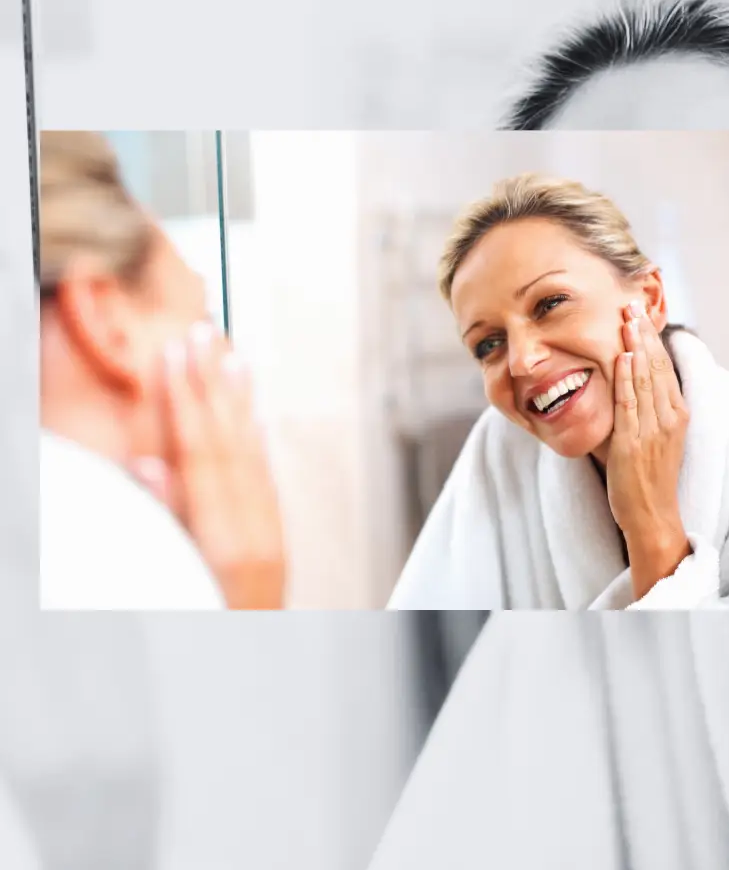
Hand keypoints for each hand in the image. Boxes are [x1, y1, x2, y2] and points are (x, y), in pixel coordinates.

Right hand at [133, 321, 285, 609]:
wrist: (255, 700)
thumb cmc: (201, 636)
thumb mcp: (173, 586)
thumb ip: (161, 523)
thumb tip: (147, 463)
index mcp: (225, 542)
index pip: (202, 452)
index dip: (187, 398)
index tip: (177, 352)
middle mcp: (256, 534)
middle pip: (230, 443)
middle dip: (213, 384)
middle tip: (203, 332)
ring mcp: (272, 540)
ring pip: (255, 455)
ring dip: (241, 402)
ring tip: (233, 355)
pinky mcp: (278, 546)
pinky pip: (268, 481)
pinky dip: (259, 441)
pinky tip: (255, 413)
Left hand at [606, 303, 690, 598]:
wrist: (651, 515)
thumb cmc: (644, 478)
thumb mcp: (647, 437)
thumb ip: (637, 410)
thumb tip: (617, 383)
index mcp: (676, 414)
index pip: (663, 368)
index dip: (651, 340)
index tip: (639, 315)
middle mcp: (669, 418)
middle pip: (656, 366)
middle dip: (643, 334)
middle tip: (631, 305)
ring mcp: (654, 429)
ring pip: (646, 379)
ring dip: (636, 346)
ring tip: (628, 319)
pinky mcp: (635, 442)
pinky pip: (631, 403)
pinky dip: (629, 378)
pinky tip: (625, 356)